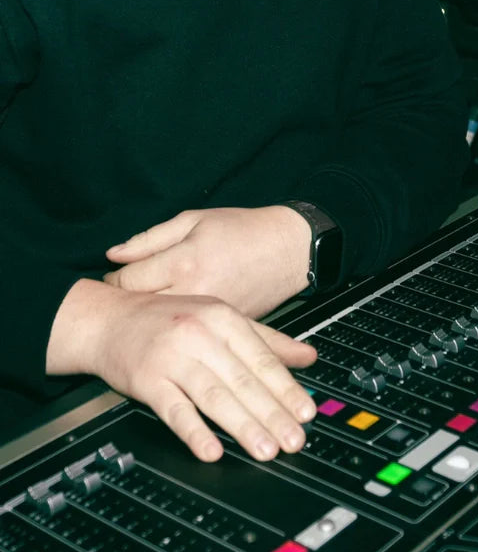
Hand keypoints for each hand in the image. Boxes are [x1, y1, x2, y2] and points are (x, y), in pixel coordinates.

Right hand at [47, 279, 317, 461]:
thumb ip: (267, 341)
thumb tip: (309, 358)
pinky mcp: (146, 380)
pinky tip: (212, 450)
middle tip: (294, 440)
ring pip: (214, 396)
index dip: (287, 389)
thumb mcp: (221, 319)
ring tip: (265, 450)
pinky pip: (174, 409)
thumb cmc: (168, 320)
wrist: (106, 319)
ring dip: (242, 427)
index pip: (263, 360)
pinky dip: (194, 432)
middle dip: (272, 414)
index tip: (306, 413)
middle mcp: (200, 336)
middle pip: (243, 381)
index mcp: (224, 320)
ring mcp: (172, 358)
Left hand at [103, 206, 311, 318]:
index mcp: (183, 263)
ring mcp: (211, 315)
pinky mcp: (225, 327)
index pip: (127, 281)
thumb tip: (113, 255)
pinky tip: (179, 314)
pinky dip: (180, 324)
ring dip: (153, 316)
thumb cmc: (244, 230)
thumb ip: (149, 239)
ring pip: (164, 324)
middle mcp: (194, 293)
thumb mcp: (193, 220)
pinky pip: (191, 331)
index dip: (114, 279)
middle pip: (140, 307)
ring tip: (152, 304)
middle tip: (128, 294)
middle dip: (128, 301)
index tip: (116, 277)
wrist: (291, 250)